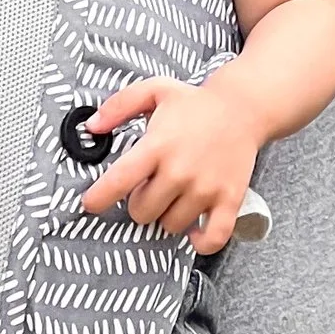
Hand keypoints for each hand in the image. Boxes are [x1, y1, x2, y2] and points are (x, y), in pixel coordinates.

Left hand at [80, 71, 259, 253]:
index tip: (90, 204)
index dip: (98, 199)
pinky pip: (213, 238)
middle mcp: (179, 171)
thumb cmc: (196, 102)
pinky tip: (193, 232)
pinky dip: (201, 242)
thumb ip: (118, 106)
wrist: (244, 107)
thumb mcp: (154, 91)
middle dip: (139, 202)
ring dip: (166, 216)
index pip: (117, 182)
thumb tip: (91, 127)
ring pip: (170, 225)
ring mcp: (206, 188)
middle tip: (149, 186)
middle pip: (142, 212)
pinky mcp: (229, 199)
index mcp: (158, 146)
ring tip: (172, 197)